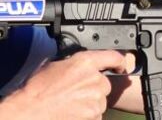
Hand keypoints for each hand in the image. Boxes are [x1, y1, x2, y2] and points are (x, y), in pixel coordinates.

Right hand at [0, 50, 124, 119]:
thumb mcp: (56, 65)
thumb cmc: (37, 89)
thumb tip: (83, 65)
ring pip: (101, 100)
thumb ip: (76, 63)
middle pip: (105, 83)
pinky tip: (73, 113)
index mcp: (85, 63)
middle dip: (95, 88)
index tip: (121, 66)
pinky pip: (96, 115)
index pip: (113, 57)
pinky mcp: (94, 116)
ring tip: (72, 104)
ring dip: (91, 102)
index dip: (119, 61)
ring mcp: (95, 100)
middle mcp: (94, 80)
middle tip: (77, 92)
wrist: (29, 113)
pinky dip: (88, 115)